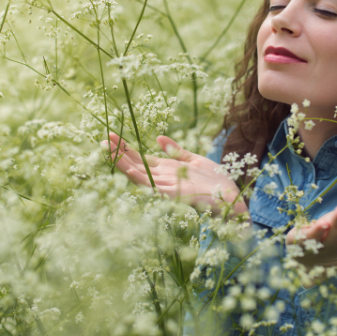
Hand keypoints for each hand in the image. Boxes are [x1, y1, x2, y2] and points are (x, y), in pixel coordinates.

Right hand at [101, 133, 247, 216]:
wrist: (232, 200)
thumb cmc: (216, 182)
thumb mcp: (195, 160)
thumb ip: (177, 150)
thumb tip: (158, 138)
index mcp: (167, 169)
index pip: (141, 158)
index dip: (126, 148)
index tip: (112, 135)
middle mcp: (163, 178)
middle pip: (136, 164)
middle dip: (119, 152)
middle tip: (103, 139)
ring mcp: (167, 187)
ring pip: (140, 174)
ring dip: (124, 163)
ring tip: (109, 150)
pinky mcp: (175, 195)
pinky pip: (155, 186)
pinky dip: (141, 178)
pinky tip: (130, 170)